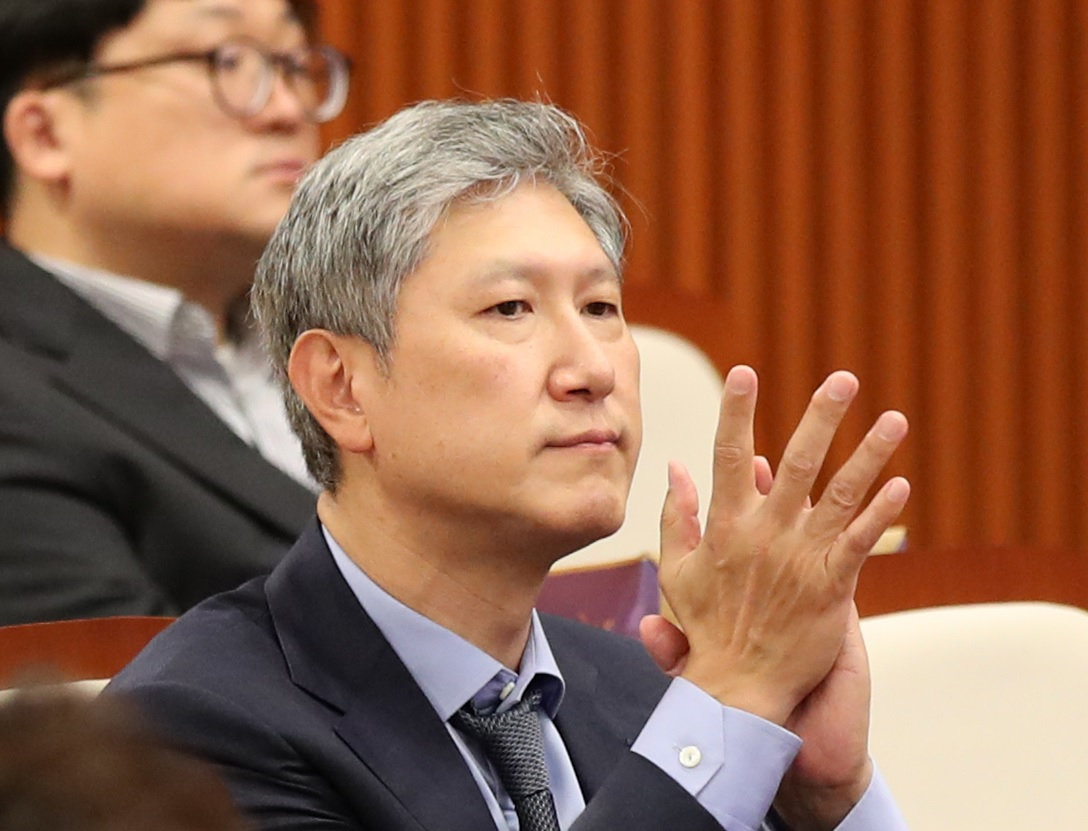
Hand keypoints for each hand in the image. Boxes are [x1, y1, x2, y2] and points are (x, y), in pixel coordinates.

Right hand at [647, 366, 907, 827]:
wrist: (736, 688)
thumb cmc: (704, 626)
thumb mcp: (676, 568)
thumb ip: (676, 515)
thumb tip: (675, 467)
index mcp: (725, 525)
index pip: (730, 456)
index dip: (737, 412)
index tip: (745, 373)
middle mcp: (765, 534)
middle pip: (797, 462)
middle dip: (821, 417)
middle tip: (844, 379)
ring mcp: (800, 558)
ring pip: (839, 494)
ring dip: (868, 454)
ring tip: (894, 419)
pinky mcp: (831, 588)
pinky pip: (860, 543)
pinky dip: (880, 513)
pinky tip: (901, 485)